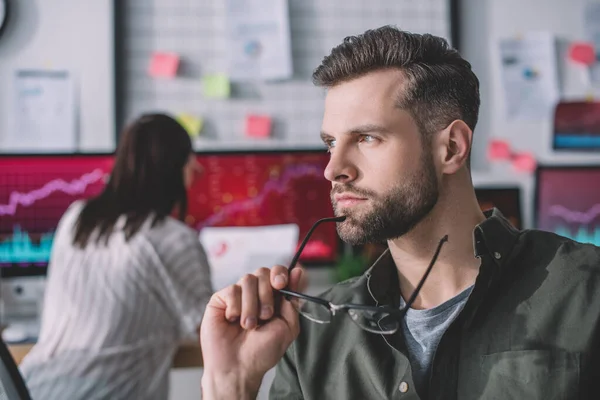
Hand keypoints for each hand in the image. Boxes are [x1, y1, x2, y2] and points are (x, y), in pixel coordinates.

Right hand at [200, 265, 305, 398]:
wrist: (238, 368)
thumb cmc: (262, 352)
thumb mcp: (288, 328)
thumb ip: (293, 301)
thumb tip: (298, 272)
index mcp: (273, 298)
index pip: (277, 272)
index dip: (280, 273)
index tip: (281, 283)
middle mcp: (255, 294)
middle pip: (263, 272)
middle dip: (267, 293)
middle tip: (266, 315)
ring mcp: (237, 296)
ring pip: (247, 279)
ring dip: (252, 305)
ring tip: (249, 325)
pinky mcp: (220, 300)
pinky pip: (231, 290)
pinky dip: (236, 307)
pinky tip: (233, 321)